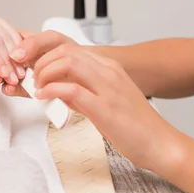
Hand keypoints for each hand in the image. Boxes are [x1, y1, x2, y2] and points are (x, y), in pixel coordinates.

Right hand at [0, 29, 76, 95]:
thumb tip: (14, 54)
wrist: (84, 73)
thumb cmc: (71, 52)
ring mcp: (18, 73)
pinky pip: (10, 89)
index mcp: (19, 40)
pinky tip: (9, 87)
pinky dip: (7, 89)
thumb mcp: (53, 40)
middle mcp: (16, 57)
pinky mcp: (24, 89)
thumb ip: (33, 42)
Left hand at [33, 43, 182, 171]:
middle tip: (33, 79)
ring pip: (67, 63)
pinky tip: (44, 98)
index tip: (37, 71)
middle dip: (42, 62)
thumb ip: (84, 93)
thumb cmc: (135, 126)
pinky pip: (71, 89)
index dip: (48, 57)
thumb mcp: (107, 101)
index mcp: (110, 68)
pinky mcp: (104, 107)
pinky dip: (52, 90)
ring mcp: (108, 88)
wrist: (160, 143)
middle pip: (66, 50)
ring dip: (45, 73)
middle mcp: (109, 72)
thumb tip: (59, 92)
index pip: (71, 49)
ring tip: (38, 88)